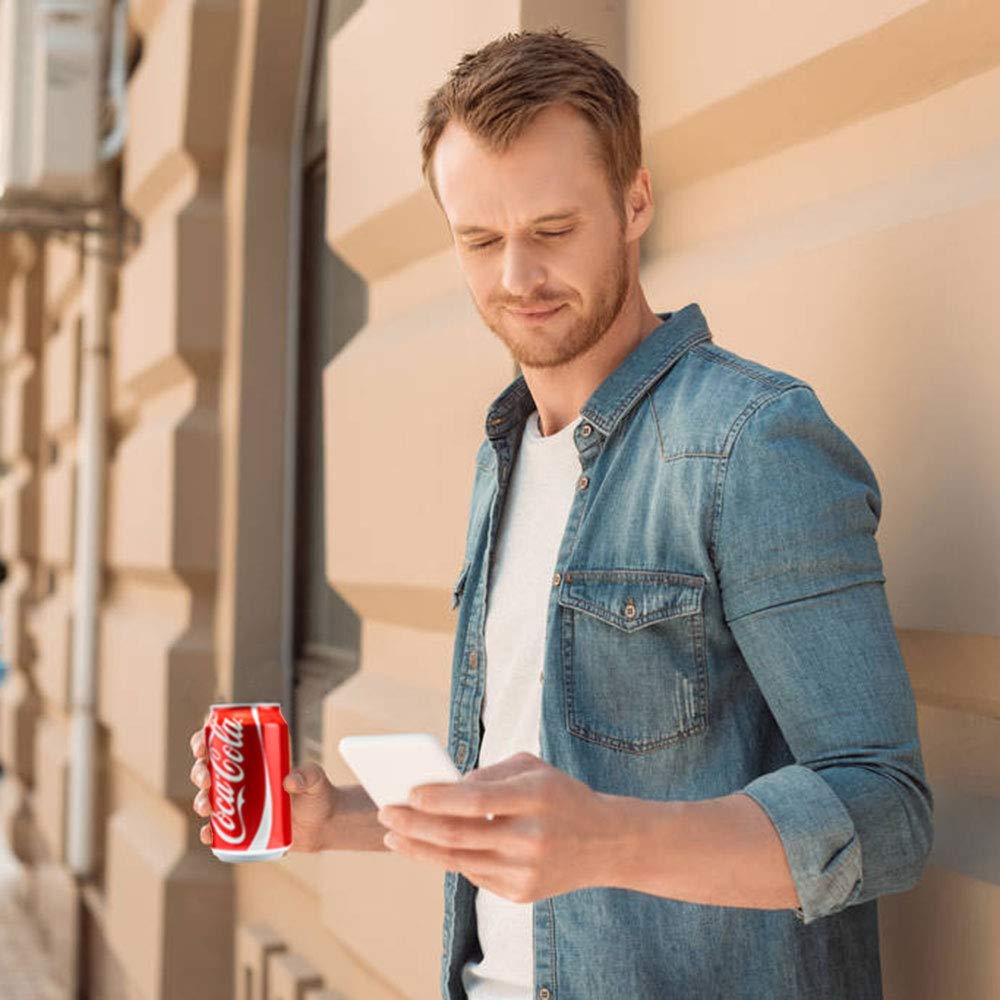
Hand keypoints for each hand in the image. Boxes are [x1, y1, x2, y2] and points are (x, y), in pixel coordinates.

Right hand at [189, 719, 338, 853]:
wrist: (322, 825)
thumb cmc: (317, 793)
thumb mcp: (316, 779)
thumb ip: (308, 775)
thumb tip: (289, 781)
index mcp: (253, 759)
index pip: (221, 743)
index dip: (204, 741)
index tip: (202, 746)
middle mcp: (239, 780)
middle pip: (207, 771)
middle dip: (199, 773)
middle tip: (206, 779)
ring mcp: (237, 804)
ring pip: (207, 799)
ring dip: (200, 802)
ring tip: (207, 807)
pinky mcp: (240, 829)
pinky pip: (217, 831)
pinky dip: (209, 832)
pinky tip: (209, 834)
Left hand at [376, 751, 616, 902]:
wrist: (607, 843)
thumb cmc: (560, 795)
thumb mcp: (532, 768)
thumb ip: (489, 774)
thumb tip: (443, 789)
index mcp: (535, 798)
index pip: (477, 801)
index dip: (439, 798)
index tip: (408, 792)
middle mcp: (530, 838)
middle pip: (458, 835)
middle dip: (414, 824)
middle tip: (385, 813)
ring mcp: (526, 872)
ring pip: (458, 861)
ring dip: (419, 848)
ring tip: (393, 835)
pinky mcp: (521, 894)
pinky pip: (474, 874)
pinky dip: (449, 859)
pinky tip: (428, 846)